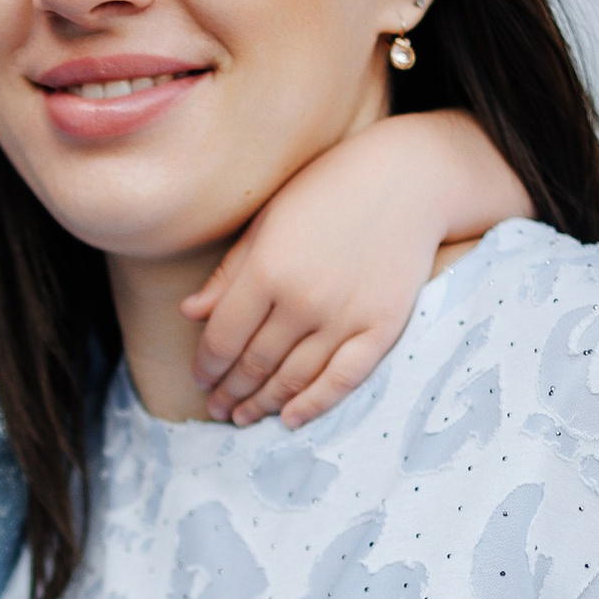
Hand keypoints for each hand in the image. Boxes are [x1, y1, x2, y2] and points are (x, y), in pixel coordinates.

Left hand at [182, 111, 525, 423]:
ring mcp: (344, 317)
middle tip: (217, 408)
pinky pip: (342, 379)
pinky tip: (291, 418)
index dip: (207, 365)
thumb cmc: (330, 190)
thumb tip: (189, 313)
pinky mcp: (381, 328)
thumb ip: (229, 272)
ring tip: (244, 417)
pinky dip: (314, 404)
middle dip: (230, 390)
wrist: (409, 179)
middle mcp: (302, 299)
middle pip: (254, 362)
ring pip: (293, 377)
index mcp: (267, 269)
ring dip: (263, 403)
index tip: (201, 379)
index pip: (223, 337)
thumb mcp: (268, 221)